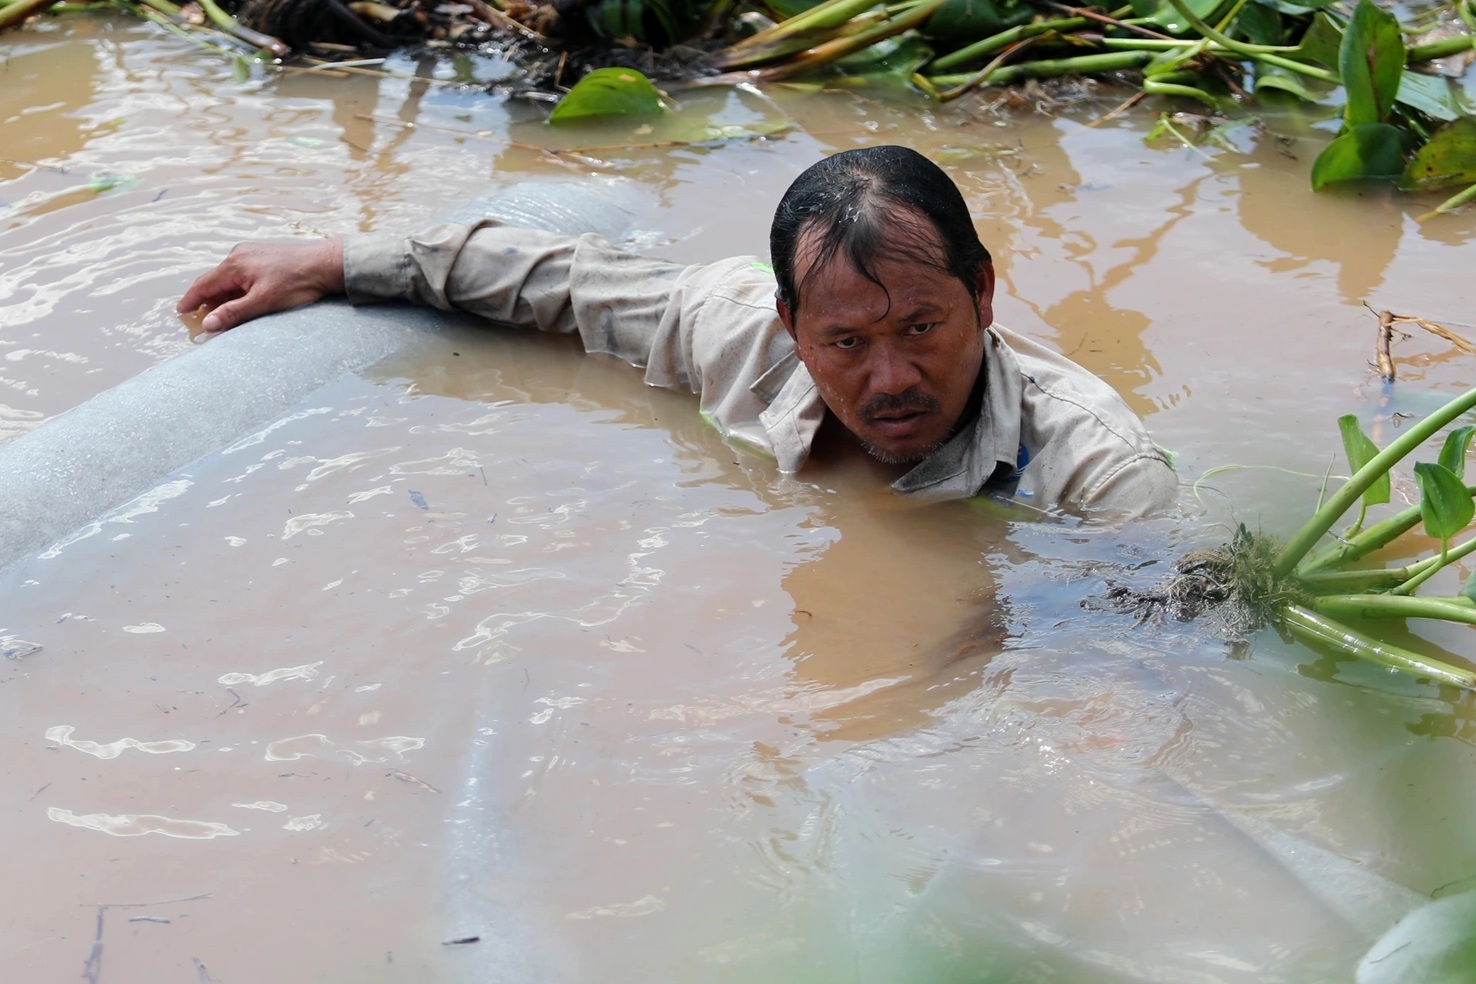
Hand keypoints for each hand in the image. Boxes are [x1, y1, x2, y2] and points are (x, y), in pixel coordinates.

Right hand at [176, 239, 346, 332]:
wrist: (325, 264)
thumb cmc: (296, 283)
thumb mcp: (263, 302)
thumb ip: (234, 313)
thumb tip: (207, 324)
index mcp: (234, 265)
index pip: (204, 285)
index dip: (191, 300)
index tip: (181, 312)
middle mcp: (239, 255)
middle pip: (214, 280)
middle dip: (207, 299)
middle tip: (201, 316)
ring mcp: (251, 253)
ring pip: (228, 277)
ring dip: (223, 294)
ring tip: (223, 312)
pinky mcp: (263, 255)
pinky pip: (241, 273)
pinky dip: (236, 287)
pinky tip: (244, 299)